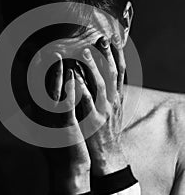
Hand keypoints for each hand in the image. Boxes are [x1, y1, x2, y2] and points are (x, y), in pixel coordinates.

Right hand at [32, 52, 90, 194]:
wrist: (68, 172)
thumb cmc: (61, 149)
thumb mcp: (48, 129)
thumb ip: (44, 113)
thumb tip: (38, 100)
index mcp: (40, 116)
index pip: (36, 89)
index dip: (36, 71)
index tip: (38, 54)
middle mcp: (43, 117)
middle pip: (41, 87)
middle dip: (43, 67)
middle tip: (44, 47)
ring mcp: (54, 123)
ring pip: (52, 93)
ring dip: (55, 73)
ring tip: (57, 54)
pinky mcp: (66, 128)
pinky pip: (66, 105)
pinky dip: (68, 89)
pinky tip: (71, 76)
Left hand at [74, 34, 127, 175]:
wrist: (108, 155)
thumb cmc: (106, 131)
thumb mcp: (111, 110)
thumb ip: (107, 94)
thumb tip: (101, 77)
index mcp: (116, 98)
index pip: (120, 72)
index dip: (117, 55)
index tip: (113, 39)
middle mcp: (113, 101)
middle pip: (113, 73)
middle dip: (108, 55)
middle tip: (102, 38)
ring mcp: (105, 110)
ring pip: (101, 84)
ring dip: (93, 67)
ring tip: (85, 52)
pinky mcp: (94, 121)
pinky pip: (88, 102)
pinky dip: (82, 88)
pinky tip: (74, 77)